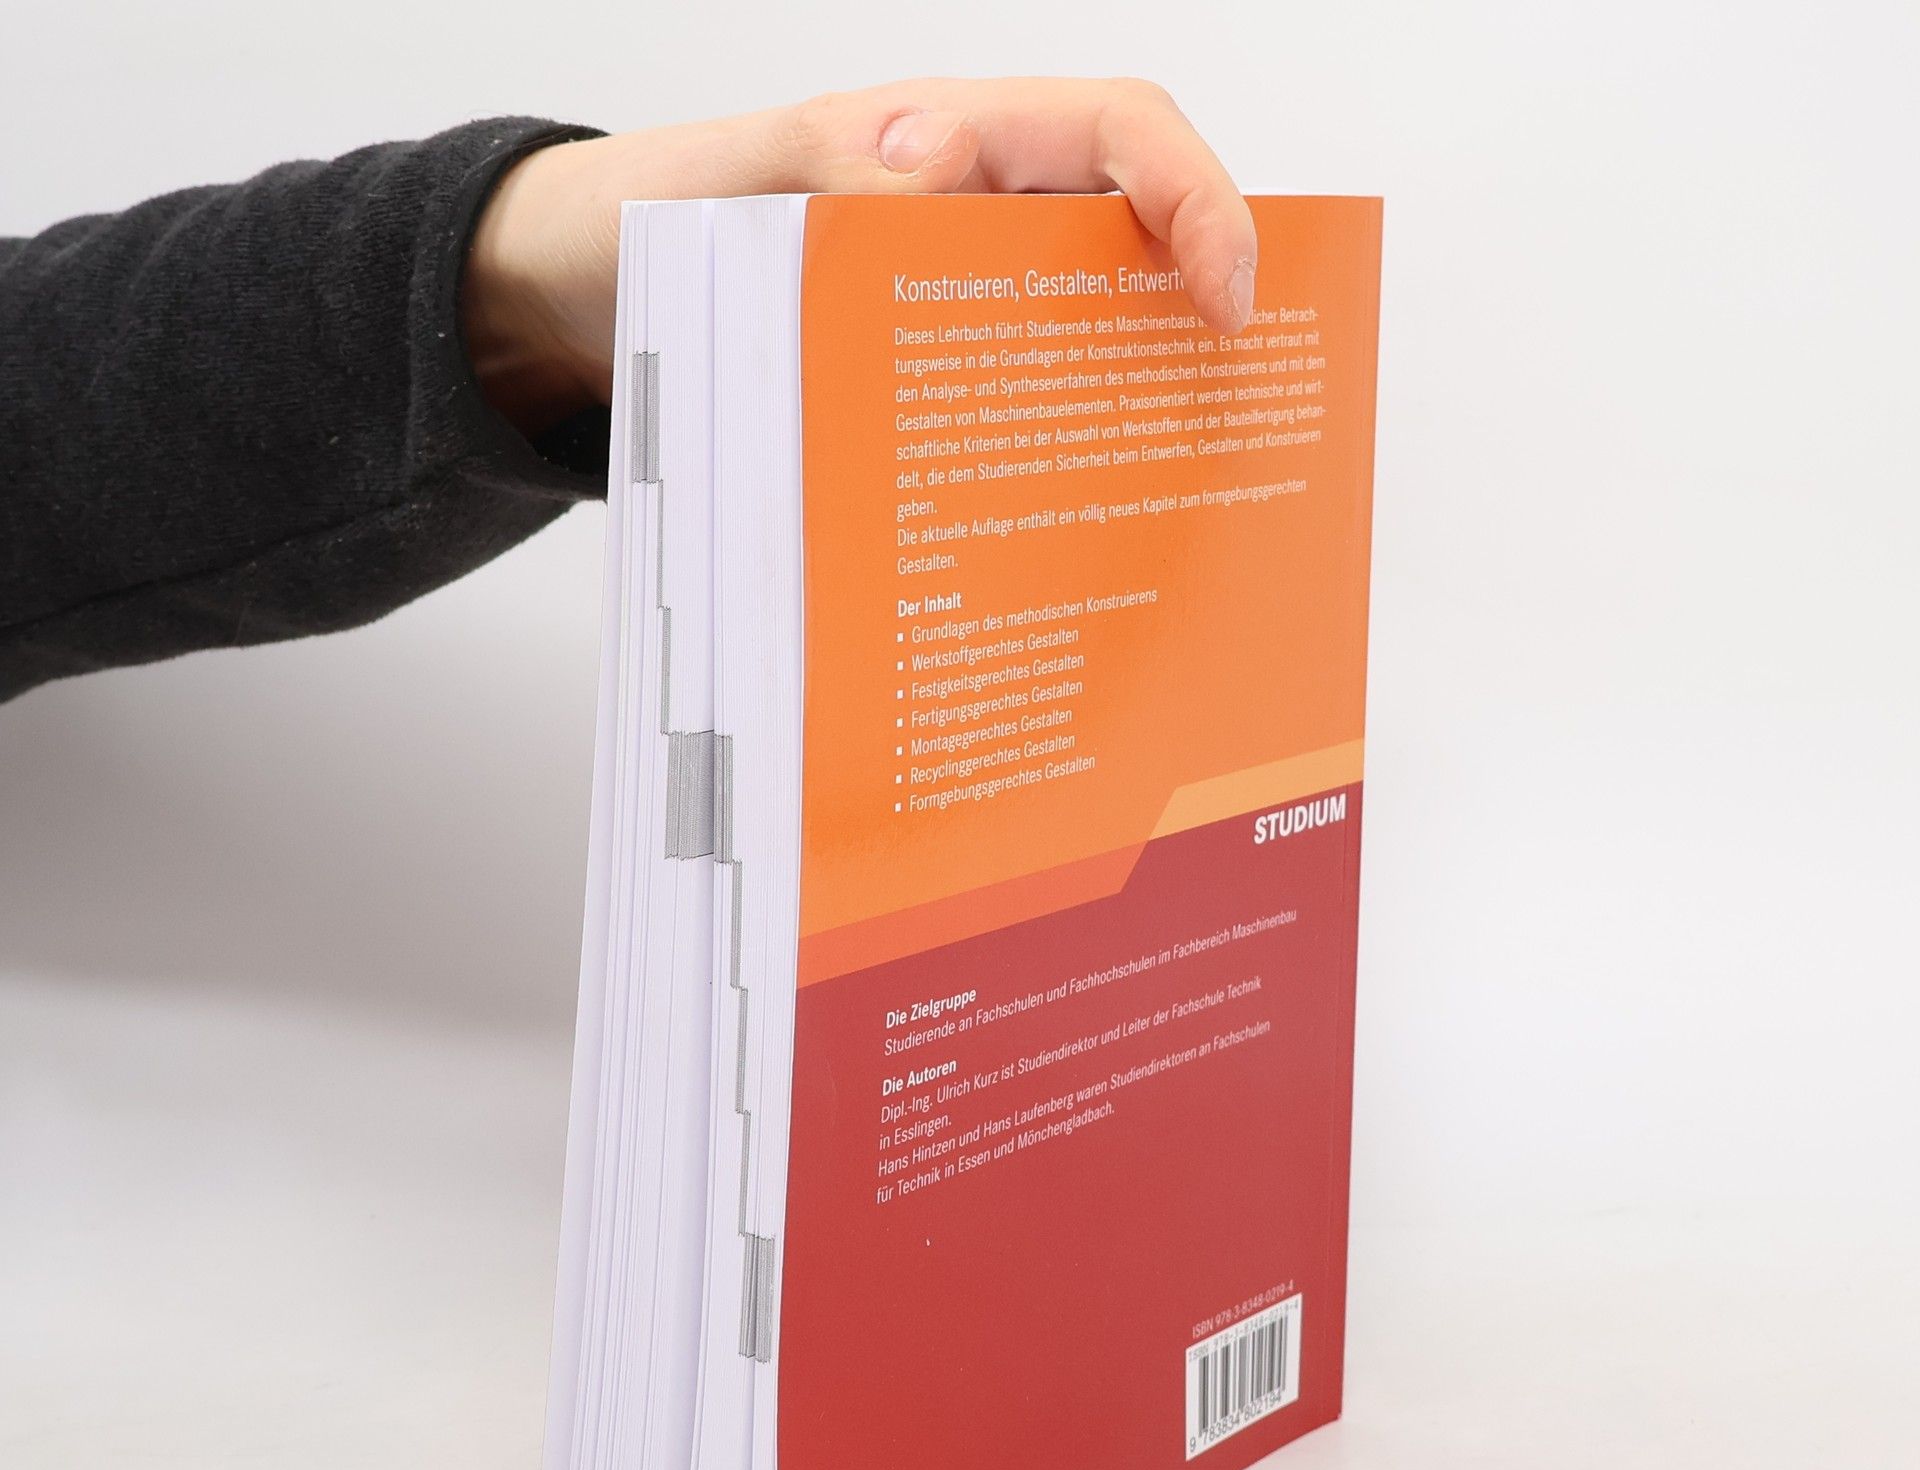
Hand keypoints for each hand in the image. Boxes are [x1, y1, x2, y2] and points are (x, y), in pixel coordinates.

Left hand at [462, 78, 1257, 433]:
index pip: (1118, 136)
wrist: (581, 299)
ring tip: (1171, 493)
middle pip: (1129, 246)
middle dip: (1193, 319)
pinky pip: (1011, 409)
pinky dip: (1046, 457)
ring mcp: (954, 305)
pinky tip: (1056, 530)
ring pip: (1082, 339)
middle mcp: (973, 220)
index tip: (1227, 298)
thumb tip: (927, 184)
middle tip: (1225, 424)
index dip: (1194, 200)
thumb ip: (822, 170)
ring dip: (1130, 406)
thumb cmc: (651, 215)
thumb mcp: (726, 183)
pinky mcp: (925, 382)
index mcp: (951, 142)